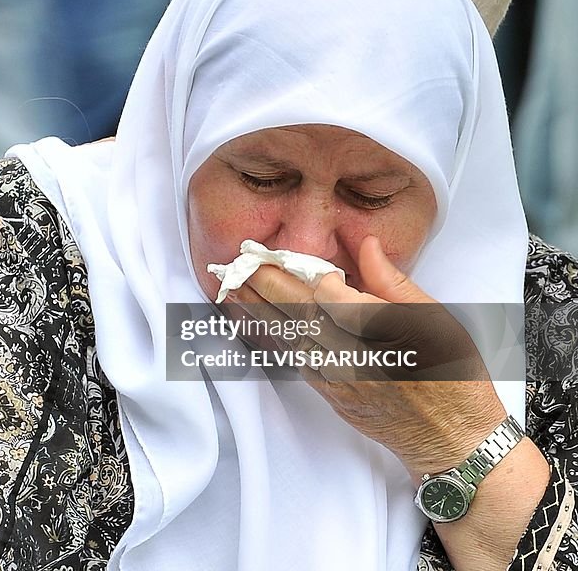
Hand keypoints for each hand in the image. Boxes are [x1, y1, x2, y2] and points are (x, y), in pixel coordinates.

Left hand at [232, 235, 505, 478]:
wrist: (450, 439)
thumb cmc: (452, 374)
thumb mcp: (437, 319)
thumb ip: (394, 282)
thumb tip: (366, 245)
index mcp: (389, 332)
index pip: (334, 299)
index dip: (311, 277)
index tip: (292, 255)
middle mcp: (358, 357)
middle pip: (303, 316)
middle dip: (267, 287)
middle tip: (239, 262)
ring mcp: (340, 379)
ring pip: (290, 338)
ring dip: (258, 311)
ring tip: (232, 286)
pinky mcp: (330, 393)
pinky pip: (292, 360)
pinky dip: (269, 338)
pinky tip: (251, 322)